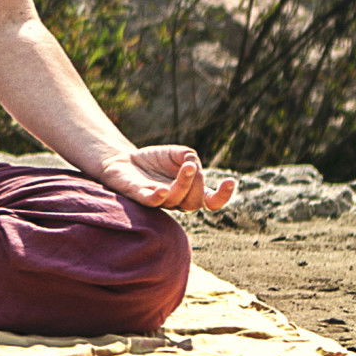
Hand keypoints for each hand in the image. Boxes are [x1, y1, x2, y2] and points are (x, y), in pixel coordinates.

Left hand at [92, 145, 236, 211]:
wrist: (124, 160)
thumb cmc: (155, 160)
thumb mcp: (178, 153)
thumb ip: (190, 157)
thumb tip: (193, 166)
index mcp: (190, 192)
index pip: (212, 202)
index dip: (223, 196)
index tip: (230, 181)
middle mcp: (177, 200)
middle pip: (195, 202)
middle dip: (198, 184)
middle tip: (191, 166)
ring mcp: (160, 200)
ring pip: (177, 200)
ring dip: (184, 183)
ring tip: (187, 167)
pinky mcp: (140, 197)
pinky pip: (152, 202)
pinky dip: (159, 196)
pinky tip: (163, 189)